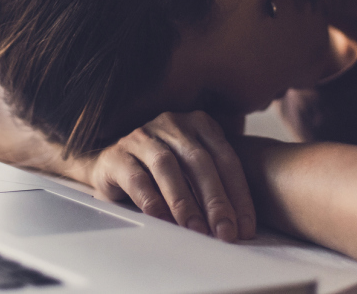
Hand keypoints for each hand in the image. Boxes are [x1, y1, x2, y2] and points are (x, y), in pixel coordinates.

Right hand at [84, 111, 256, 240]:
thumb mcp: (193, 173)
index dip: (238, 195)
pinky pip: (136, 178)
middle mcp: (172, 124)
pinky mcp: (116, 155)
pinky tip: (163, 220)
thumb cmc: (162, 173)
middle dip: (216, 200)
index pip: (226, 159)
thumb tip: (239, 226)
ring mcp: (142, 136)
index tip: (244, 228)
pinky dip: (152, 201)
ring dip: (184, 201)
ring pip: (167, 166)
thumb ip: (215, 188)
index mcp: (199, 124)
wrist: (112, 166)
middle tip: (225, 232)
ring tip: (197, 229)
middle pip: (199, 162)